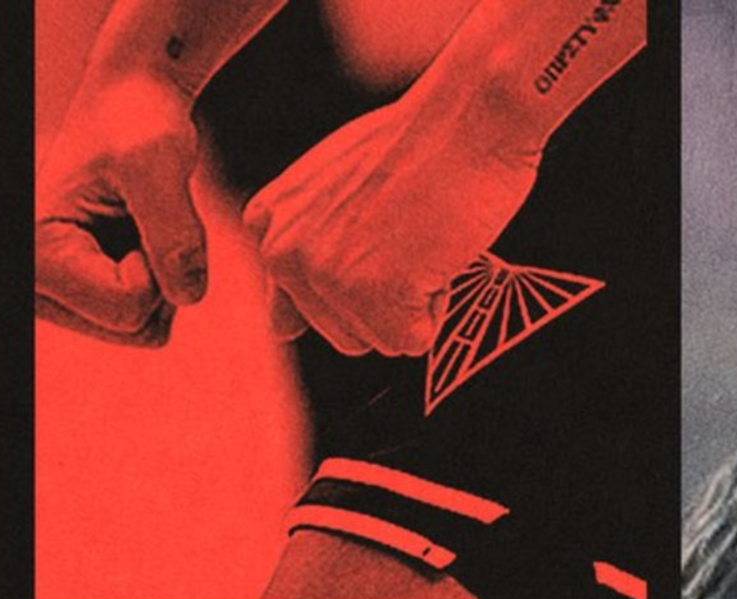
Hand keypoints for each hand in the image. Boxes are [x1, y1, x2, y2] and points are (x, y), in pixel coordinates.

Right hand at [33, 65, 207, 344]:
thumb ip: (174, 229)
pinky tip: (137, 236)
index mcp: (35, 254)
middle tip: (143, 215)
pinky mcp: (81, 300)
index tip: (140, 210)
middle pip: (135, 328)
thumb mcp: (157, 160)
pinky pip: (148, 321)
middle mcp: (36, 286)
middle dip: (161, 275)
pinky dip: (160, 280)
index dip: (158, 263)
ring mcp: (58, 298)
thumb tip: (188, 294)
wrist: (128, 104)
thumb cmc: (135, 119)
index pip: (128, 309)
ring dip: (163, 277)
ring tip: (139, 223)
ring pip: (145, 329)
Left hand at [244, 86, 544, 356]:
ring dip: (412, 299)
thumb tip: (278, 331)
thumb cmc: (416, 147)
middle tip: (404, 228)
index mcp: (268, 225)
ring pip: (379, 339)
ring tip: (419, 234)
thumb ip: (303, 253)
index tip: (375, 229)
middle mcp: (282, 252)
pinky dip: (437, 304)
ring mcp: (324, 274)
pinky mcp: (370, 293)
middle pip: (344, 333)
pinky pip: (412, 342)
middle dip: (386, 296)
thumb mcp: (335, 191)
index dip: (357, 277)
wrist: (467, 120)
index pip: (303, 308)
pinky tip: (435, 248)